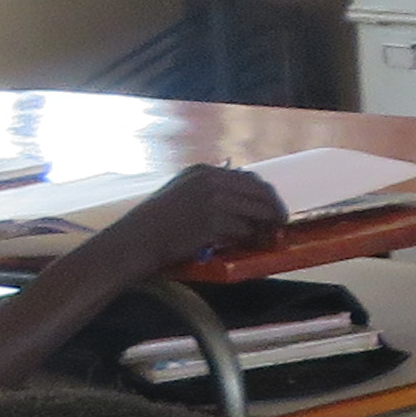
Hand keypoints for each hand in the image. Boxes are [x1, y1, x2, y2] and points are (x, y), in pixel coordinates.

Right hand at [116, 165, 289, 269]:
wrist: (135, 240)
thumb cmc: (155, 222)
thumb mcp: (182, 192)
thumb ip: (211, 190)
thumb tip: (247, 203)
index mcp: (204, 171)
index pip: (250, 178)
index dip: (265, 195)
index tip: (272, 208)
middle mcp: (210, 181)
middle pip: (260, 192)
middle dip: (274, 210)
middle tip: (280, 225)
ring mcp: (213, 201)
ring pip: (257, 212)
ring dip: (266, 228)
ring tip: (268, 238)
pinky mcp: (213, 223)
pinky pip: (244, 231)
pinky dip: (250, 240)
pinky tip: (250, 245)